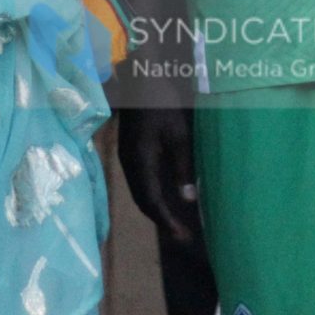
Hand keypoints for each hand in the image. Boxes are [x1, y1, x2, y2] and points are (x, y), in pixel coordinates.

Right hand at [117, 108, 199, 244]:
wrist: (142, 77)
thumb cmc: (163, 103)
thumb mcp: (179, 135)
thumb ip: (183, 168)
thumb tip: (188, 200)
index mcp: (140, 162)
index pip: (152, 201)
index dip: (166, 221)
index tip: (182, 236)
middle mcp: (128, 164)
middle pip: (141, 201)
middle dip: (160, 220)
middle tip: (180, 235)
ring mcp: (126, 157)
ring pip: (138, 192)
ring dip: (154, 209)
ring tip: (173, 222)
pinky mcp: (128, 151)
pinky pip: (137, 182)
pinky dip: (149, 196)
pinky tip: (162, 198)